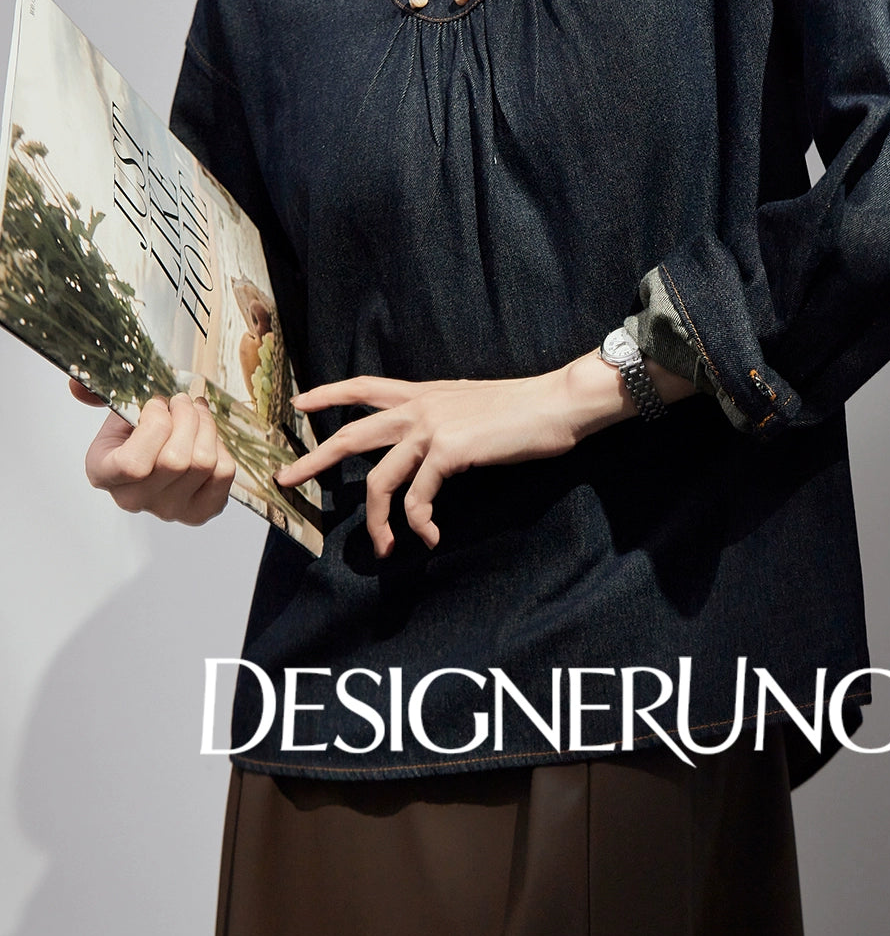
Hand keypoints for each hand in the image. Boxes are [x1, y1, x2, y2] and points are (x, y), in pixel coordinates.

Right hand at [69, 379, 237, 525]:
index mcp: (104, 475)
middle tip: (182, 401)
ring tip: (197, 411)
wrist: (157, 452)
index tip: (157, 404)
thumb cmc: (136, 431)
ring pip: (203, 463)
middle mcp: (134, 500)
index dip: (155, 425)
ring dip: (205, 426)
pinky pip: (224, 473)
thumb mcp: (116, 410)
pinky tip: (206, 437)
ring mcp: (169, 510)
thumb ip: (98, 394)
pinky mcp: (201, 510)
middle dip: (186, 417)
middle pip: (176, 461)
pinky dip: (221, 447)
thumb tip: (77, 386)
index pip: (134, 465)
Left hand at [274, 351, 692, 557]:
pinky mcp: (448, 452)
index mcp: (424, 393)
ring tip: (385, 548)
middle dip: (315, 459)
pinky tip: (431, 537)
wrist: (556, 403)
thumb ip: (446, 419)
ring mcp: (431, 428)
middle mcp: (419, 407)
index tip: (300, 404)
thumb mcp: (473, 406)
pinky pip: (419, 498)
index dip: (329, 394)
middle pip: (352, 434)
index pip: (364, 386)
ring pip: (381, 479)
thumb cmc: (524, 408)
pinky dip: (419, 523)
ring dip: (378, 520)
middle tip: (286, 480)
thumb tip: (435, 445)